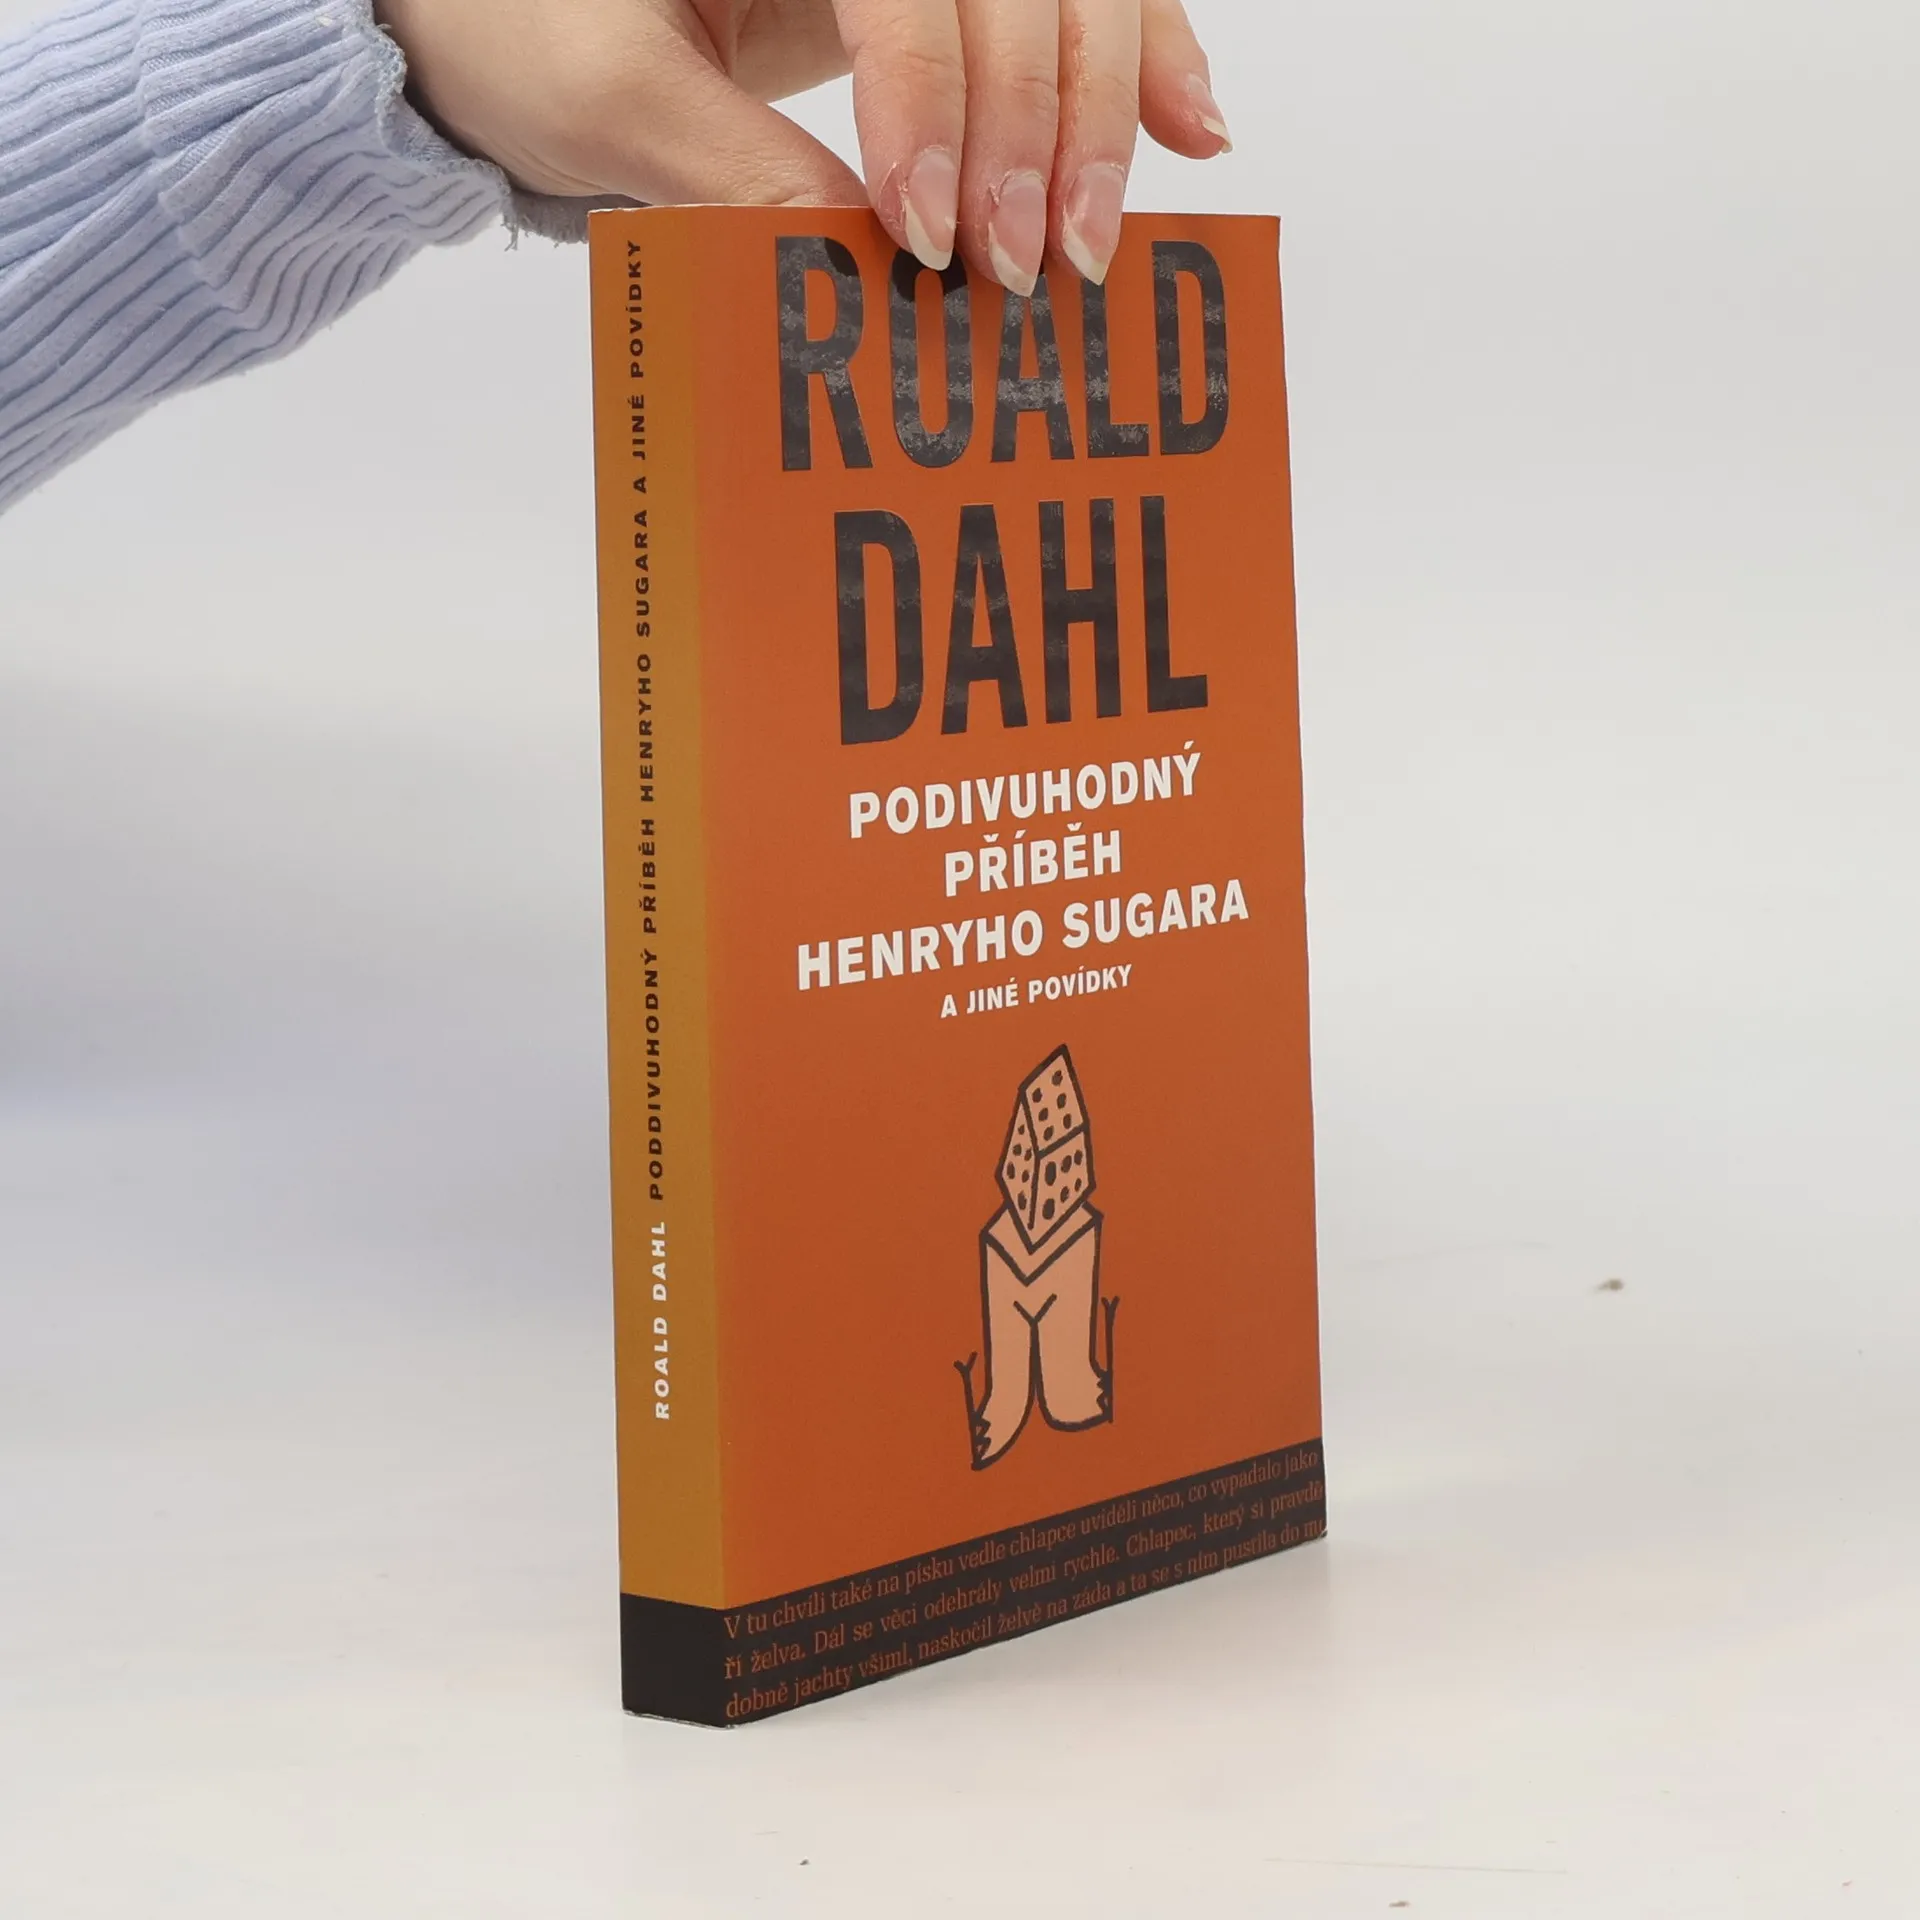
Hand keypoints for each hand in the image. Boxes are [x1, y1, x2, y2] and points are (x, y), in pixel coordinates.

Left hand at [373, 0, 1231, 291]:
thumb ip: (736, 173)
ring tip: (1101, 237)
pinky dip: (1141, 59)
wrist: (486, 3)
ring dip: (1104, 108)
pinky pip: (1068, 0)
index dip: (935, 104)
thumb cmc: (518, 22)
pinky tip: (1190, 128)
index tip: (926, 237)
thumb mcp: (609, 100)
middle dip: (1036, 126)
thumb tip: (869, 269)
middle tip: (1025, 267)